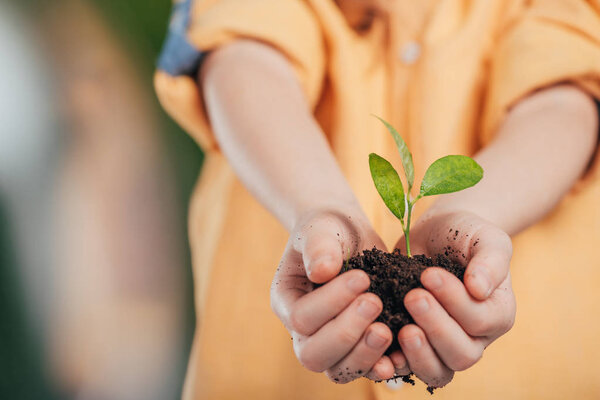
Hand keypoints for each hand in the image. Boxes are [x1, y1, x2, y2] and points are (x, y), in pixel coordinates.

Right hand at [270, 209, 397, 382]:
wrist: (348, 234)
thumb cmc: (329, 228)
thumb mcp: (320, 228)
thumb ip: (319, 246)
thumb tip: (322, 272)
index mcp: (286, 300)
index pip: (302, 317)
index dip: (332, 302)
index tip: (362, 277)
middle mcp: (302, 330)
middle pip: (313, 355)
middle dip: (346, 334)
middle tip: (375, 303)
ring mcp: (331, 344)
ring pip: (338, 371)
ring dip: (364, 355)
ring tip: (388, 330)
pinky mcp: (359, 347)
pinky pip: (367, 370)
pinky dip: (383, 365)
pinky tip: (399, 354)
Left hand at [390, 210, 515, 387]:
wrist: (436, 233)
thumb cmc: (465, 233)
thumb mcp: (485, 237)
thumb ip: (490, 261)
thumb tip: (480, 289)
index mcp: (497, 313)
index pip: (479, 321)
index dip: (454, 301)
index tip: (429, 274)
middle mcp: (475, 338)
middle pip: (461, 354)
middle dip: (436, 328)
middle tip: (412, 296)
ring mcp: (443, 347)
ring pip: (438, 371)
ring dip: (418, 354)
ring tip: (399, 329)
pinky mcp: (414, 345)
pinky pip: (406, 367)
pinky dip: (393, 364)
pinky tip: (378, 350)